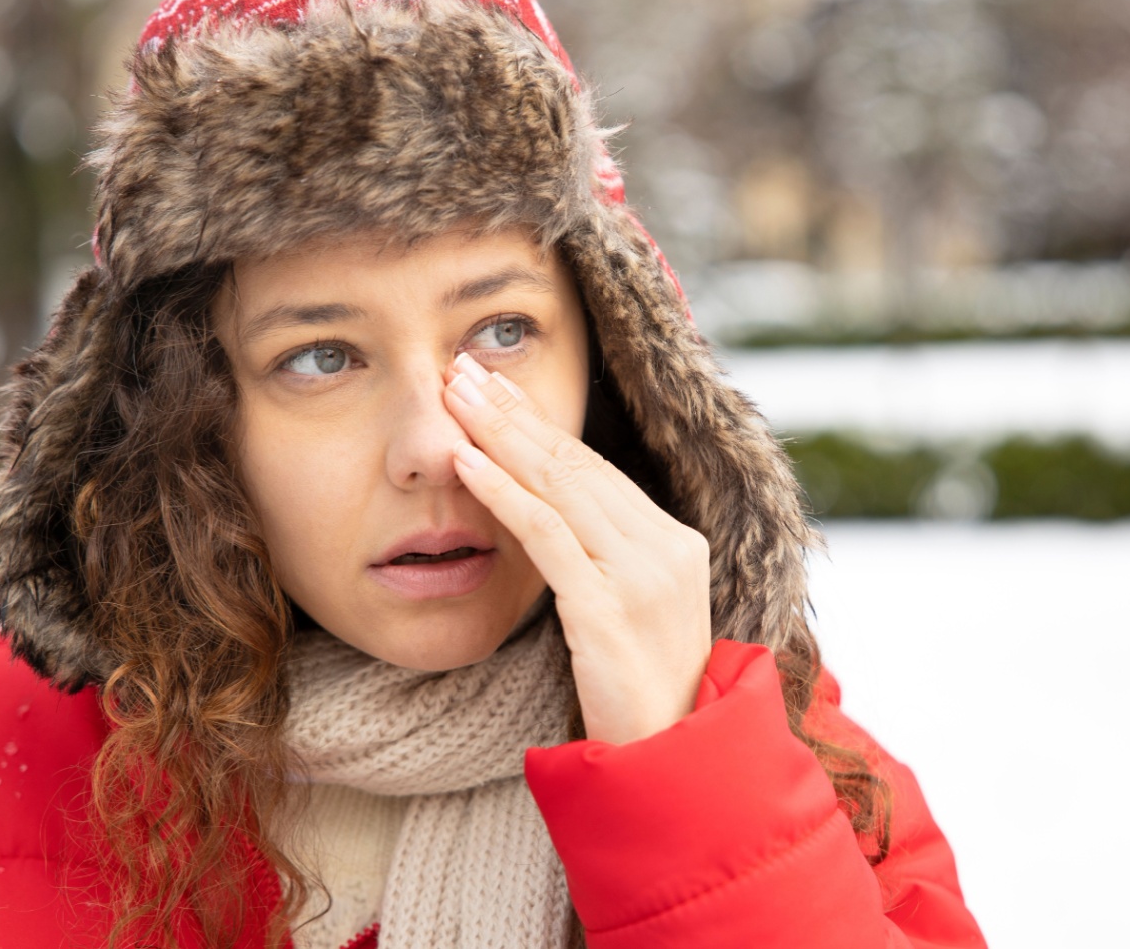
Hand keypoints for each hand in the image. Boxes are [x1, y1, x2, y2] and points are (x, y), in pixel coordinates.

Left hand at [443, 352, 711, 744]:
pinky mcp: (609, 608)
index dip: (539, 424)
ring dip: (499, 434)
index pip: (596, 468)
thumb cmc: (639, 691)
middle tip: (461, 369)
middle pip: (575, 462)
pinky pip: (547, 535)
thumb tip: (540, 509)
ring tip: (454, 396)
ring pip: (560, 485)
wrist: (669, 761)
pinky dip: (502, 493)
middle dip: (513, 411)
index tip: (495, 387)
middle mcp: (664, 548)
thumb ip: (601, 557)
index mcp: (674, 541)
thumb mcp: (630, 609)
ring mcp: (641, 576)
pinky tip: (467, 462)